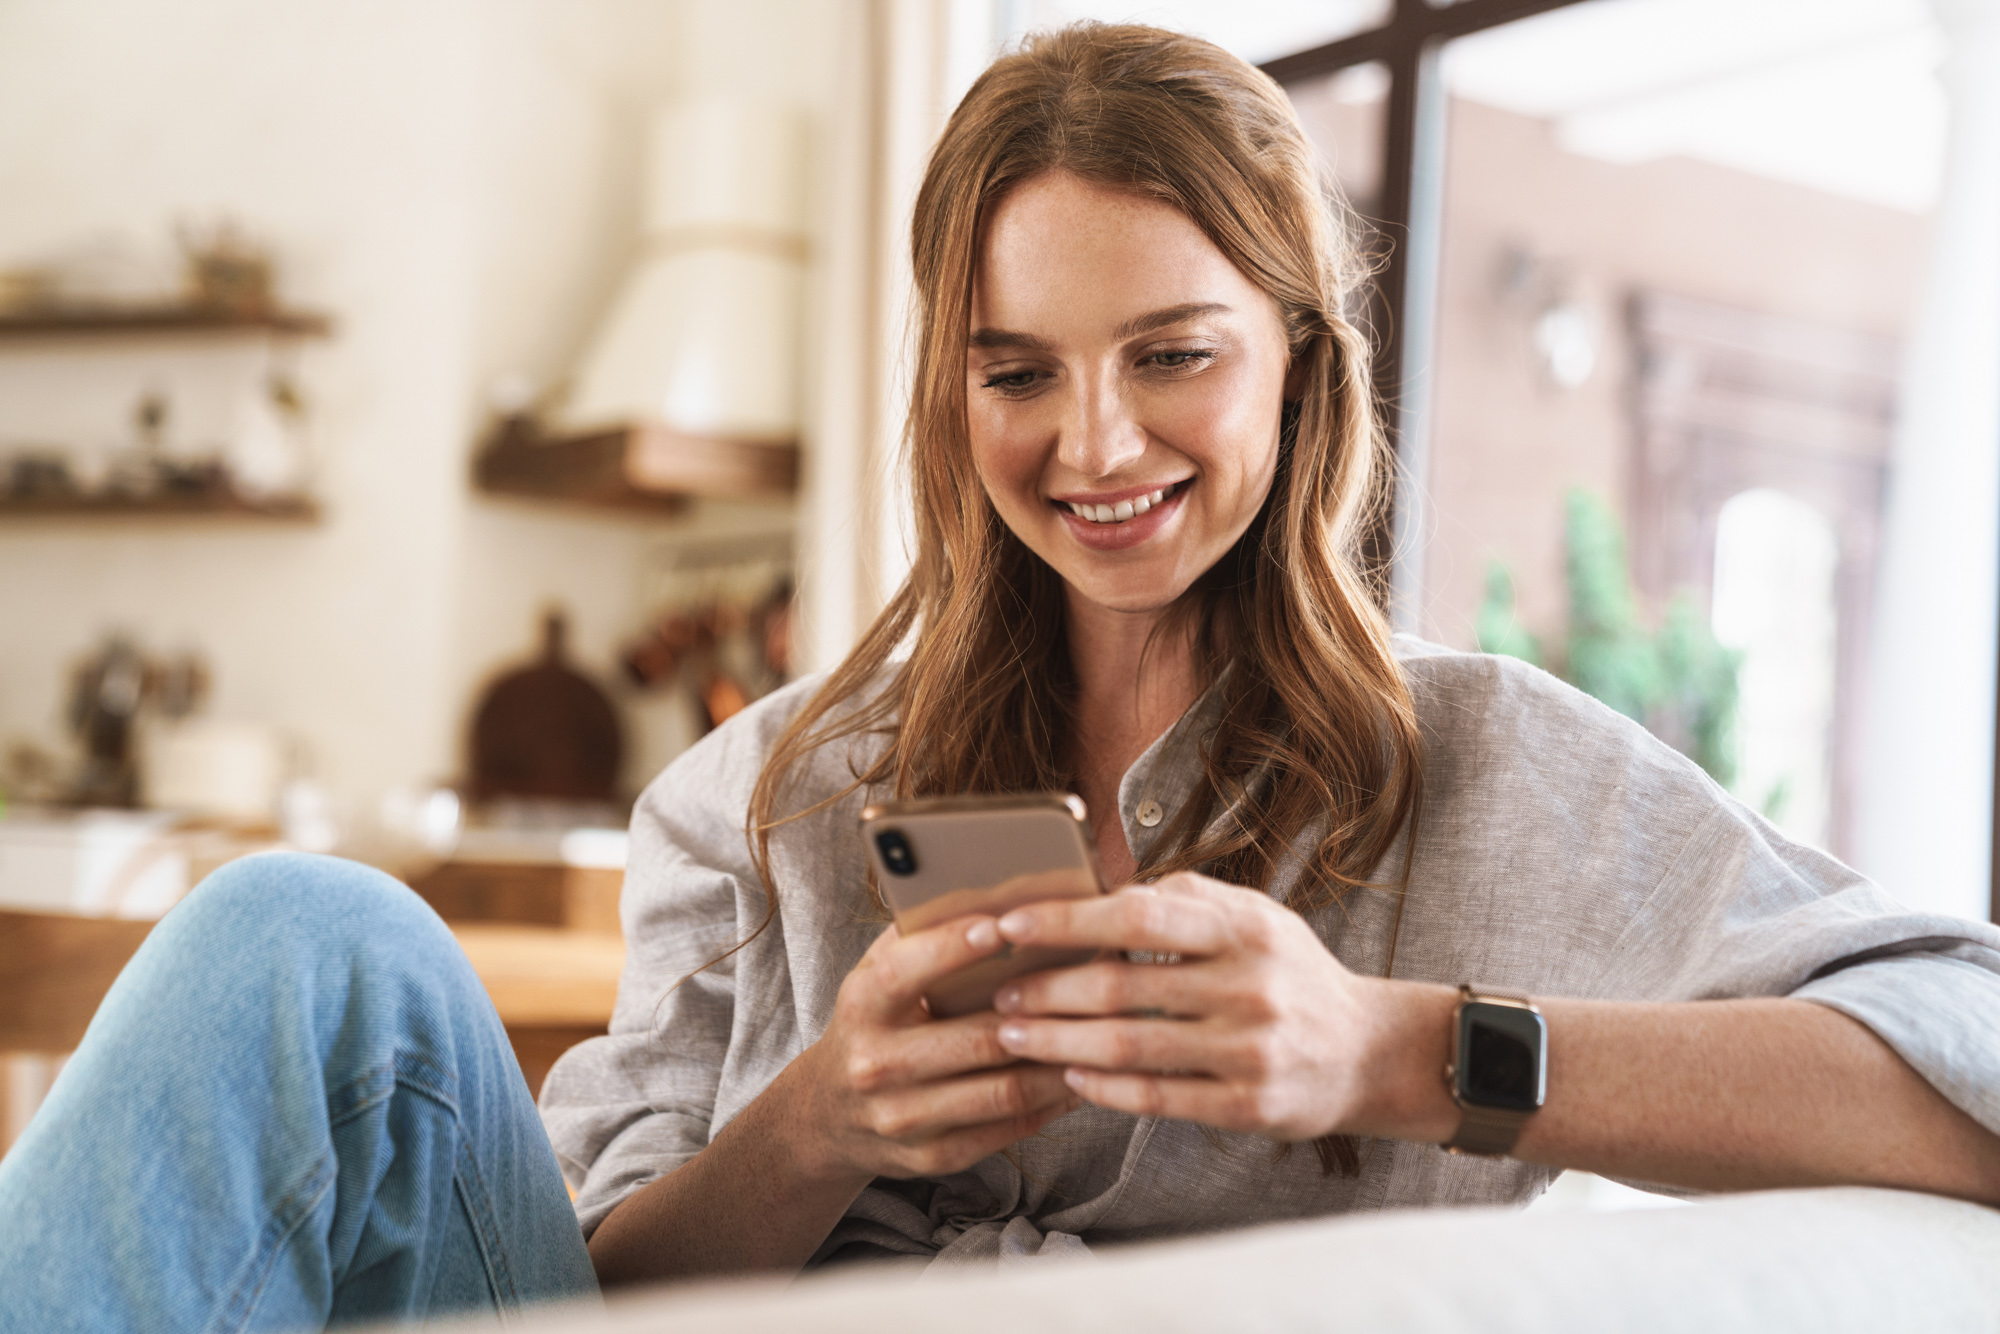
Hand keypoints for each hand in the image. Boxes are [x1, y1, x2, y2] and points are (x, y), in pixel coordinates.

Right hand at [787, 913, 1080, 1185]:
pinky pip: (1008, 1127)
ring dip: (1059, 1062)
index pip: (907, 972)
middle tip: (1093, 986)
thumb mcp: (876, 975)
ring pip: (1004, 1090)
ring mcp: (905, 1117)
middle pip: (977, 1038)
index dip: (955, 948)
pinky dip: (1051, 1102)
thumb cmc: (872, 1025)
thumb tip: (992, 894)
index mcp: (862, 1006)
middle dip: (1042, 1013)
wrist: (830, 1115)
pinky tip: (1077, 1076)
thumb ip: (920, 937)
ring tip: (1098, 1034)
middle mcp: (877, 1065)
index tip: (1004, 925)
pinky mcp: (934, 1155)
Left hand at [987, 873, 1392, 1140]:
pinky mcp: (1248, 1105)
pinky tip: (1068, 1077)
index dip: (1065, 919)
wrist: (1370, 1052)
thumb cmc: (1292, 974)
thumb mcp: (1256, 917)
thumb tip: (1102, 889)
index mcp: (1243, 928)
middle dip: (1047, 991)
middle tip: (999, 994)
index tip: (1009, 926)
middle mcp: (1249, 985)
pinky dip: (1104, 1089)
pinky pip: (1157, 1098)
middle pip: (1121, 985)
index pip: (1137, 913)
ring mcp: (1249, 1049)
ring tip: (1014, 1037)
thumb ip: (1186, 899)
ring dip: (1058, 1043)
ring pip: (1129, 1046)